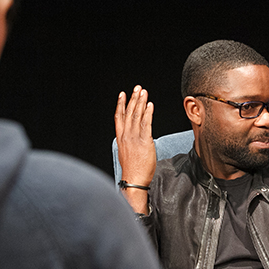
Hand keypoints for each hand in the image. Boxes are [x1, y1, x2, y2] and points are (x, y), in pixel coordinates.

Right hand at [115, 85, 155, 212]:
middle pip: (129, 113)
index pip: (119, 117)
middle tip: (137, 88)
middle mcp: (126, 135)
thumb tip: (132, 139)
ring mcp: (135, 137)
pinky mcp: (145, 141)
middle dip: (133, 99)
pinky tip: (150, 105)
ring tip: (143, 92)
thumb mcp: (125, 154)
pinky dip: (148, 113)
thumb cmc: (132, 170)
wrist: (134, 180)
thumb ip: (128, 143)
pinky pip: (146, 123)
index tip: (123, 94)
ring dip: (141, 102)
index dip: (121, 104)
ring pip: (137, 115)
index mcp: (120, 138)